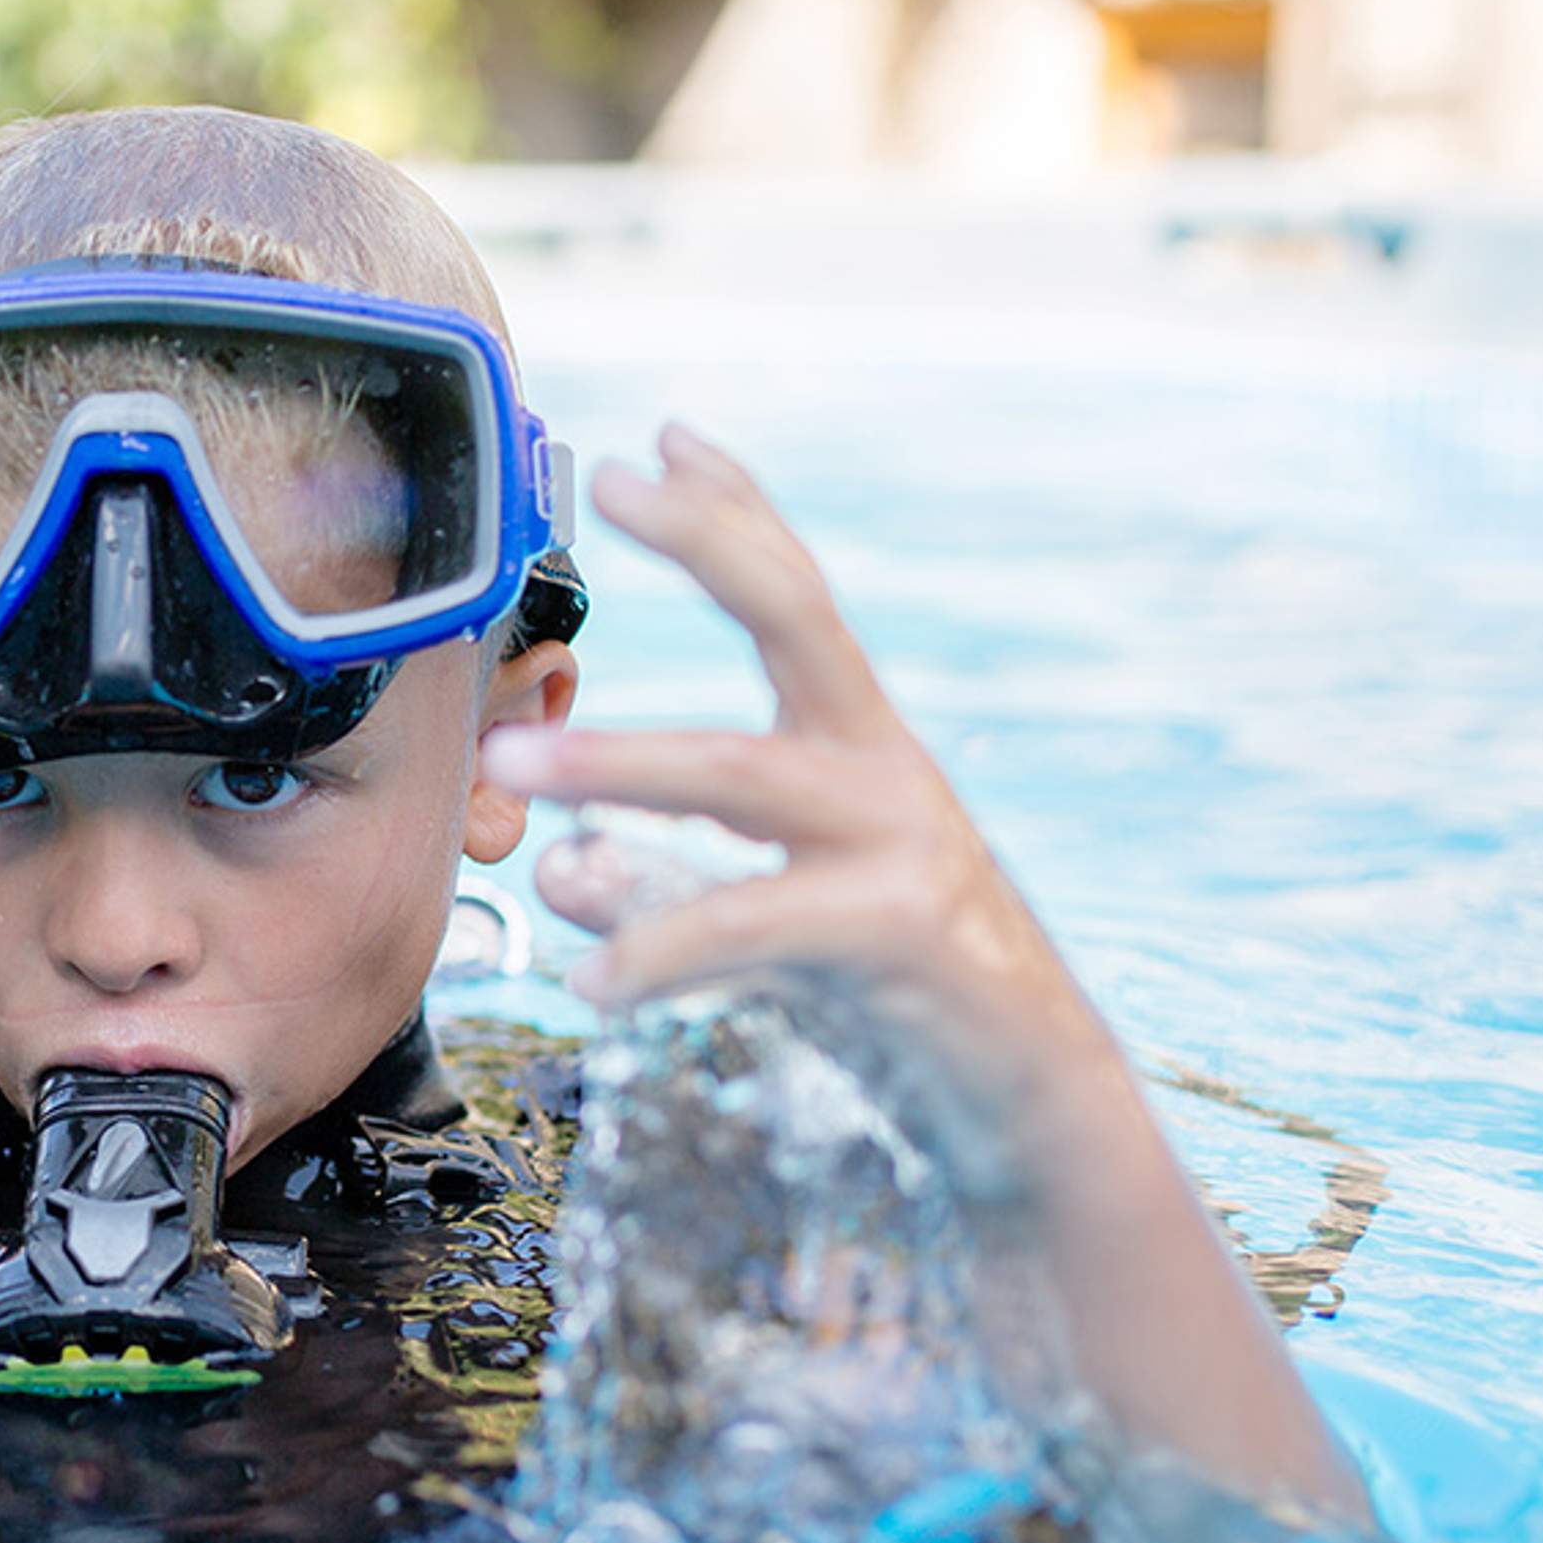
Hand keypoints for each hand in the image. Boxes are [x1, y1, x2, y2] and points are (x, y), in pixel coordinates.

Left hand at [478, 424, 1134, 1181]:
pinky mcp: (899, 936)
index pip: (796, 597)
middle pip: (802, 616)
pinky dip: (659, 951)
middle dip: (711, 540)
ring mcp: (900, 845)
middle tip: (610, 477)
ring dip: (620, 762)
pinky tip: (585, 982)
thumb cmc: (886, 992)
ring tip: (515, 765)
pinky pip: (752, 927)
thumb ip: (661, 875)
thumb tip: (559, 859)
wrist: (1028, 1105)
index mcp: (856, 746)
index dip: (735, 510)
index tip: (663, 437)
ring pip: (743, 777)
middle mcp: (884, 771)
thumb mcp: (767, 915)